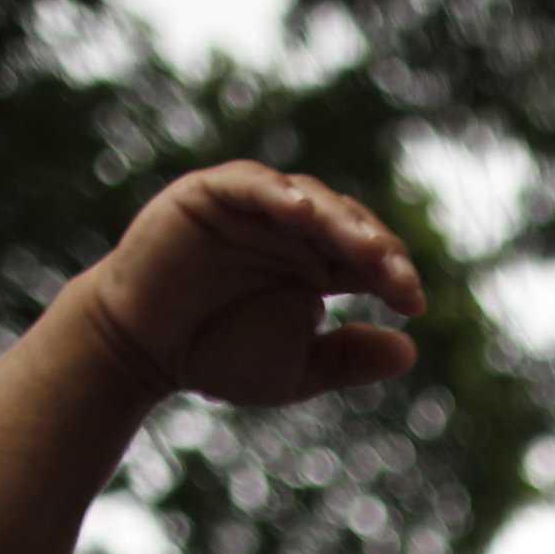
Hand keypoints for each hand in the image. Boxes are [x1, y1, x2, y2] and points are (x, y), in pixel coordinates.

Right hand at [83, 162, 423, 405]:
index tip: (412, 304)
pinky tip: (302, 213)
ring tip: (363, 247)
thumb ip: (347, 359)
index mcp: (319, 264)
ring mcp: (254, 207)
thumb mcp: (294, 370)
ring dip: (339, 220)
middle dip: (376, 249)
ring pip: (308, 199)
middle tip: (394, 275)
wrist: (141, 351)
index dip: (394, 275)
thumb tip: (409, 350)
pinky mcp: (211, 194)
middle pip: (348, 225)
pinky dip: (277, 192)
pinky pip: (250, 184)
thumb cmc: (217, 356)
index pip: (368, 259)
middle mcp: (292, 230)